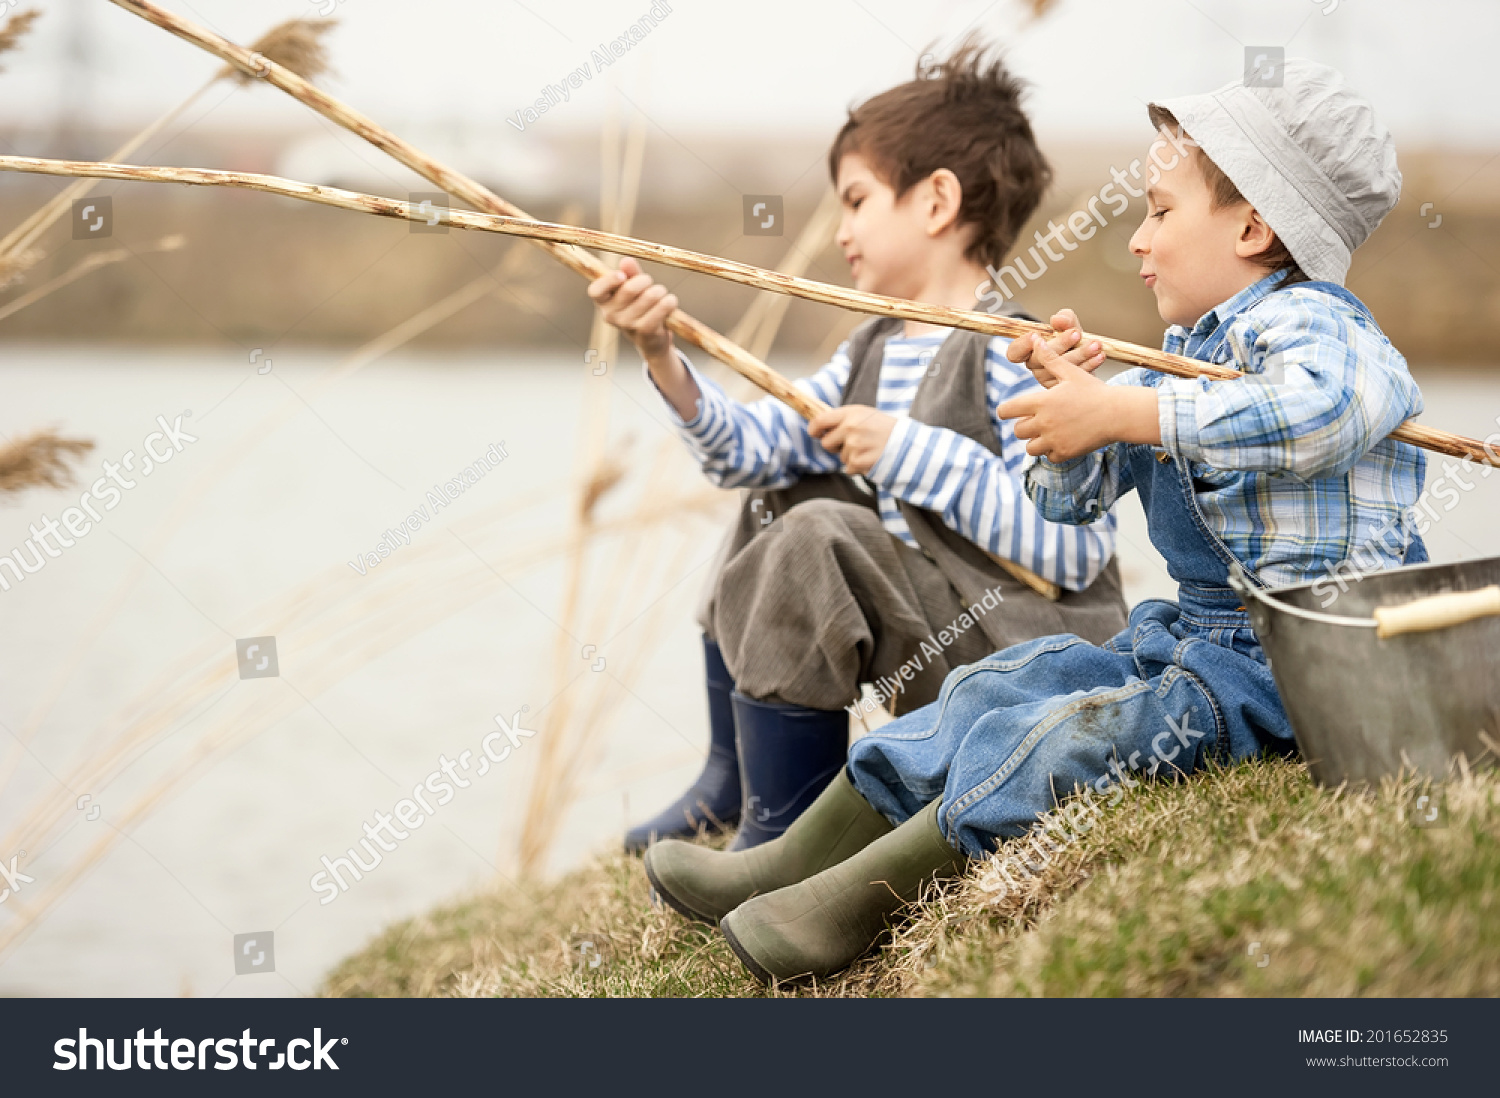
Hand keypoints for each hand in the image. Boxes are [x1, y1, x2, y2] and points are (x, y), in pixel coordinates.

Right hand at [586, 257, 678, 360]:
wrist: (651, 337)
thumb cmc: (639, 305)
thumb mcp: (633, 286)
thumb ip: (630, 273)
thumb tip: (626, 261)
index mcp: (603, 302)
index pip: (596, 291)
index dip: (608, 281)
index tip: (621, 275)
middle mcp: (610, 315)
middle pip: (629, 289)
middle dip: (645, 280)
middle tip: (650, 282)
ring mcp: (627, 325)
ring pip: (649, 297)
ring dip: (660, 291)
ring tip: (661, 294)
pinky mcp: (644, 332)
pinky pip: (660, 309)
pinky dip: (668, 302)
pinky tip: (670, 302)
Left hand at [808, 404, 896, 475]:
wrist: (907, 443)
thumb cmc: (883, 428)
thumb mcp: (864, 415)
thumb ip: (843, 418)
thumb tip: (818, 426)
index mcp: (850, 413)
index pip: (819, 421)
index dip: (814, 429)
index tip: (815, 433)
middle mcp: (850, 427)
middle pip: (826, 443)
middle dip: (835, 446)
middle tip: (852, 443)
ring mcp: (854, 445)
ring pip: (840, 457)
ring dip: (851, 456)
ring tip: (869, 449)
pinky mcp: (859, 461)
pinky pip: (848, 468)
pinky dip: (857, 467)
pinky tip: (871, 458)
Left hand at [998, 353, 1159, 462]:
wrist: (1118, 413)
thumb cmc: (1095, 391)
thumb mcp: (1071, 372)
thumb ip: (1050, 359)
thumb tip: (1035, 340)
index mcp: (1042, 402)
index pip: (1006, 410)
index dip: (1006, 410)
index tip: (1011, 410)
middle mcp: (1044, 423)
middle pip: (1017, 431)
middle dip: (1024, 426)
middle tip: (1037, 419)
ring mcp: (1054, 440)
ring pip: (1030, 448)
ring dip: (1036, 441)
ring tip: (1049, 431)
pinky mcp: (1065, 453)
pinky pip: (1048, 457)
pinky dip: (1052, 451)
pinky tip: (1063, 440)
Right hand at [1005, 309, 1105, 388]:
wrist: (1092, 358)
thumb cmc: (1075, 340)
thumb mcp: (1069, 325)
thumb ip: (1065, 318)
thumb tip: (1057, 320)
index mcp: (1029, 351)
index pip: (1014, 352)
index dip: (1022, 345)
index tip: (1035, 336)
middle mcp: (1036, 366)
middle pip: (1040, 359)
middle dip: (1060, 344)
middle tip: (1077, 333)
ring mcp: (1049, 379)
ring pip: (1058, 369)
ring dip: (1080, 354)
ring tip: (1096, 345)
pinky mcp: (1063, 389)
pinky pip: (1073, 378)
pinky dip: (1089, 365)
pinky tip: (1099, 356)